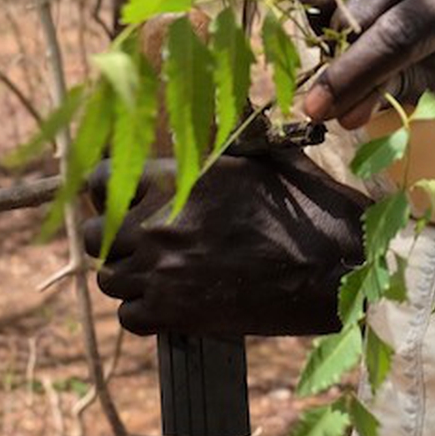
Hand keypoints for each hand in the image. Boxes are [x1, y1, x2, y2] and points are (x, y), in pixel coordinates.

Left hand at [80, 133, 368, 338]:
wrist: (338, 268)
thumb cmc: (311, 211)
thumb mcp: (271, 161)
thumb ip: (236, 143)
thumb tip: (230, 117)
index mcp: (178, 178)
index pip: (102, 180)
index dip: (109, 190)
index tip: (124, 200)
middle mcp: (158, 223)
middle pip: (96, 235)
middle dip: (114, 239)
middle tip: (144, 243)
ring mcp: (162, 271)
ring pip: (108, 279)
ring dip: (129, 277)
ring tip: (160, 274)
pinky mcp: (175, 313)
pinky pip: (129, 317)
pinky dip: (145, 313)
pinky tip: (172, 302)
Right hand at [296, 0, 434, 129]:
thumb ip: (397, 92)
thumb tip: (345, 116)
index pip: (398, 36)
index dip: (353, 76)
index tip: (316, 109)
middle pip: (354, 16)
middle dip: (336, 58)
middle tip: (343, 77)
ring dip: (324, 27)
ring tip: (355, 32)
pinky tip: (345, 1)